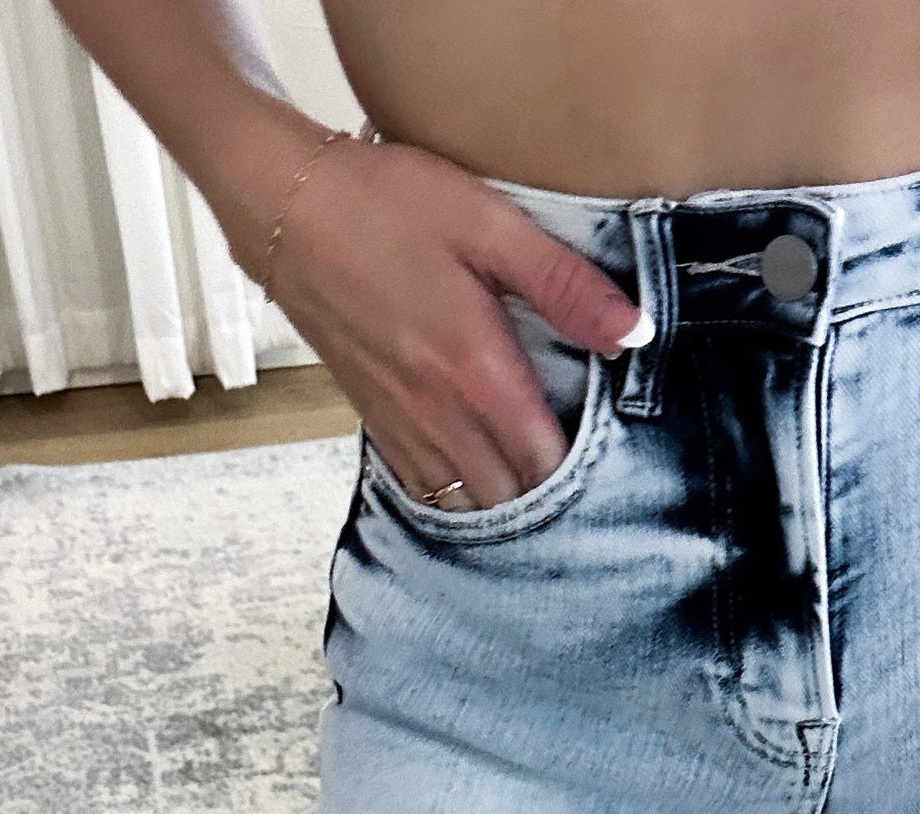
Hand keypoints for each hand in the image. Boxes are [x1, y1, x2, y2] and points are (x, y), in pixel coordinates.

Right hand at [260, 130, 648, 509]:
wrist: (285, 205)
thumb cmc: (387, 204)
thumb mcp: (489, 224)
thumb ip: (563, 284)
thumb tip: (634, 332)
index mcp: (476, 372)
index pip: (546, 462)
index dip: (583, 470)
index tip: (606, 450)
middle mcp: (438, 414)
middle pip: (510, 496)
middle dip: (547, 493)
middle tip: (577, 465)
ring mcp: (400, 423)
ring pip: (465, 502)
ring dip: (503, 498)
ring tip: (530, 473)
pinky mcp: (372, 417)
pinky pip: (424, 485)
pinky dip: (457, 489)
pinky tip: (476, 466)